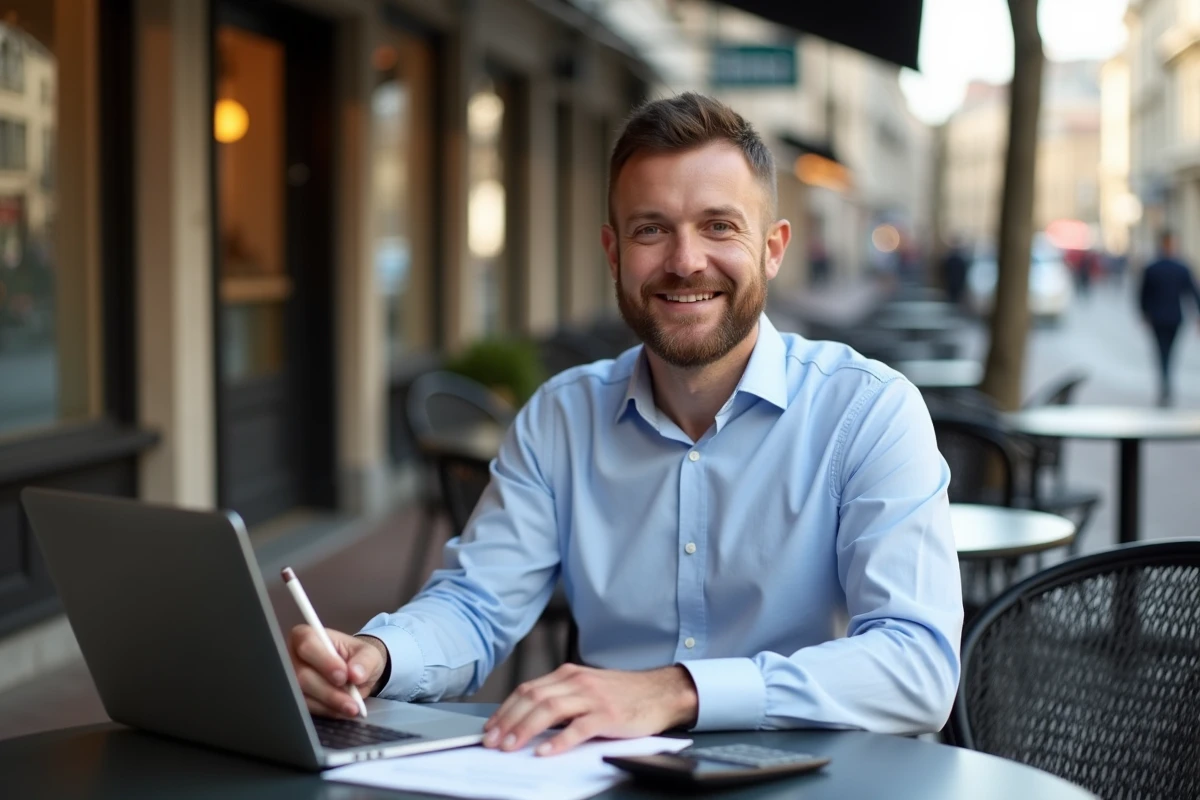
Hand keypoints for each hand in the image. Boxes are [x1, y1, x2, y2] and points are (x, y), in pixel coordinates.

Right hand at [287, 625, 387, 717]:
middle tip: (351, 702)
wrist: (356, 673)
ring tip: (352, 709)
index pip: (307, 645)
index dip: (324, 661)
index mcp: (307, 635)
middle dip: (328, 691)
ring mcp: (291, 679)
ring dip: (329, 704)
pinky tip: (342, 711)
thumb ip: (364, 661)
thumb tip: (356, 674)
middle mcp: (292, 656)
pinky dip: (327, 711)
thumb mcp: (369, 653)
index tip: (343, 676)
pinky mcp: (295, 697)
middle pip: (301, 675)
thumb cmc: (357, 657)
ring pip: (302, 695)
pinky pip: (306, 708)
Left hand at [482, 664, 697, 755]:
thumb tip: (527, 722)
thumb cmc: (622, 694)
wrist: (660, 692)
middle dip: (508, 721)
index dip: (505, 710)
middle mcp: (577, 682)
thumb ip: (561, 699)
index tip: (490, 729)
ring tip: (510, 747)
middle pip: (533, 698)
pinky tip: (546, 752)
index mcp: (568, 674)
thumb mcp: (587, 690)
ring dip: (525, 729)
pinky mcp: (608, 714)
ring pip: (550, 710)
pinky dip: (559, 741)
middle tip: (492, 742)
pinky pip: (578, 728)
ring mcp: (592, 697)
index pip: (527, 690)